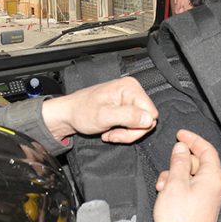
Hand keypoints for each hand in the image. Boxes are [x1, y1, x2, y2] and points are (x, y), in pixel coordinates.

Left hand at [42, 76, 157, 142]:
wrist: (69, 115)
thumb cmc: (81, 112)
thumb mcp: (104, 116)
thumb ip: (128, 116)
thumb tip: (149, 119)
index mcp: (130, 87)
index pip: (151, 113)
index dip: (137, 127)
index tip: (119, 130)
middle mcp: (132, 90)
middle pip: (148, 119)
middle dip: (130, 131)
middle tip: (113, 133)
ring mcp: (130, 99)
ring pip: (141, 124)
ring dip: (125, 133)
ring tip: (109, 131)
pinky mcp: (126, 107)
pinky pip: (134, 124)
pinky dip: (123, 131)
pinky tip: (110, 129)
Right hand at [153, 130, 220, 221]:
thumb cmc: (180, 217)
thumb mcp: (175, 182)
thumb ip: (179, 161)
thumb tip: (182, 148)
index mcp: (212, 177)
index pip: (207, 149)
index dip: (193, 139)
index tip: (181, 134)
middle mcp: (214, 186)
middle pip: (198, 162)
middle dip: (180, 161)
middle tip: (168, 164)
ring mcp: (208, 197)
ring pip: (191, 176)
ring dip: (175, 175)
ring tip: (163, 185)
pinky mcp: (201, 206)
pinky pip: (190, 188)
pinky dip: (177, 186)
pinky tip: (166, 193)